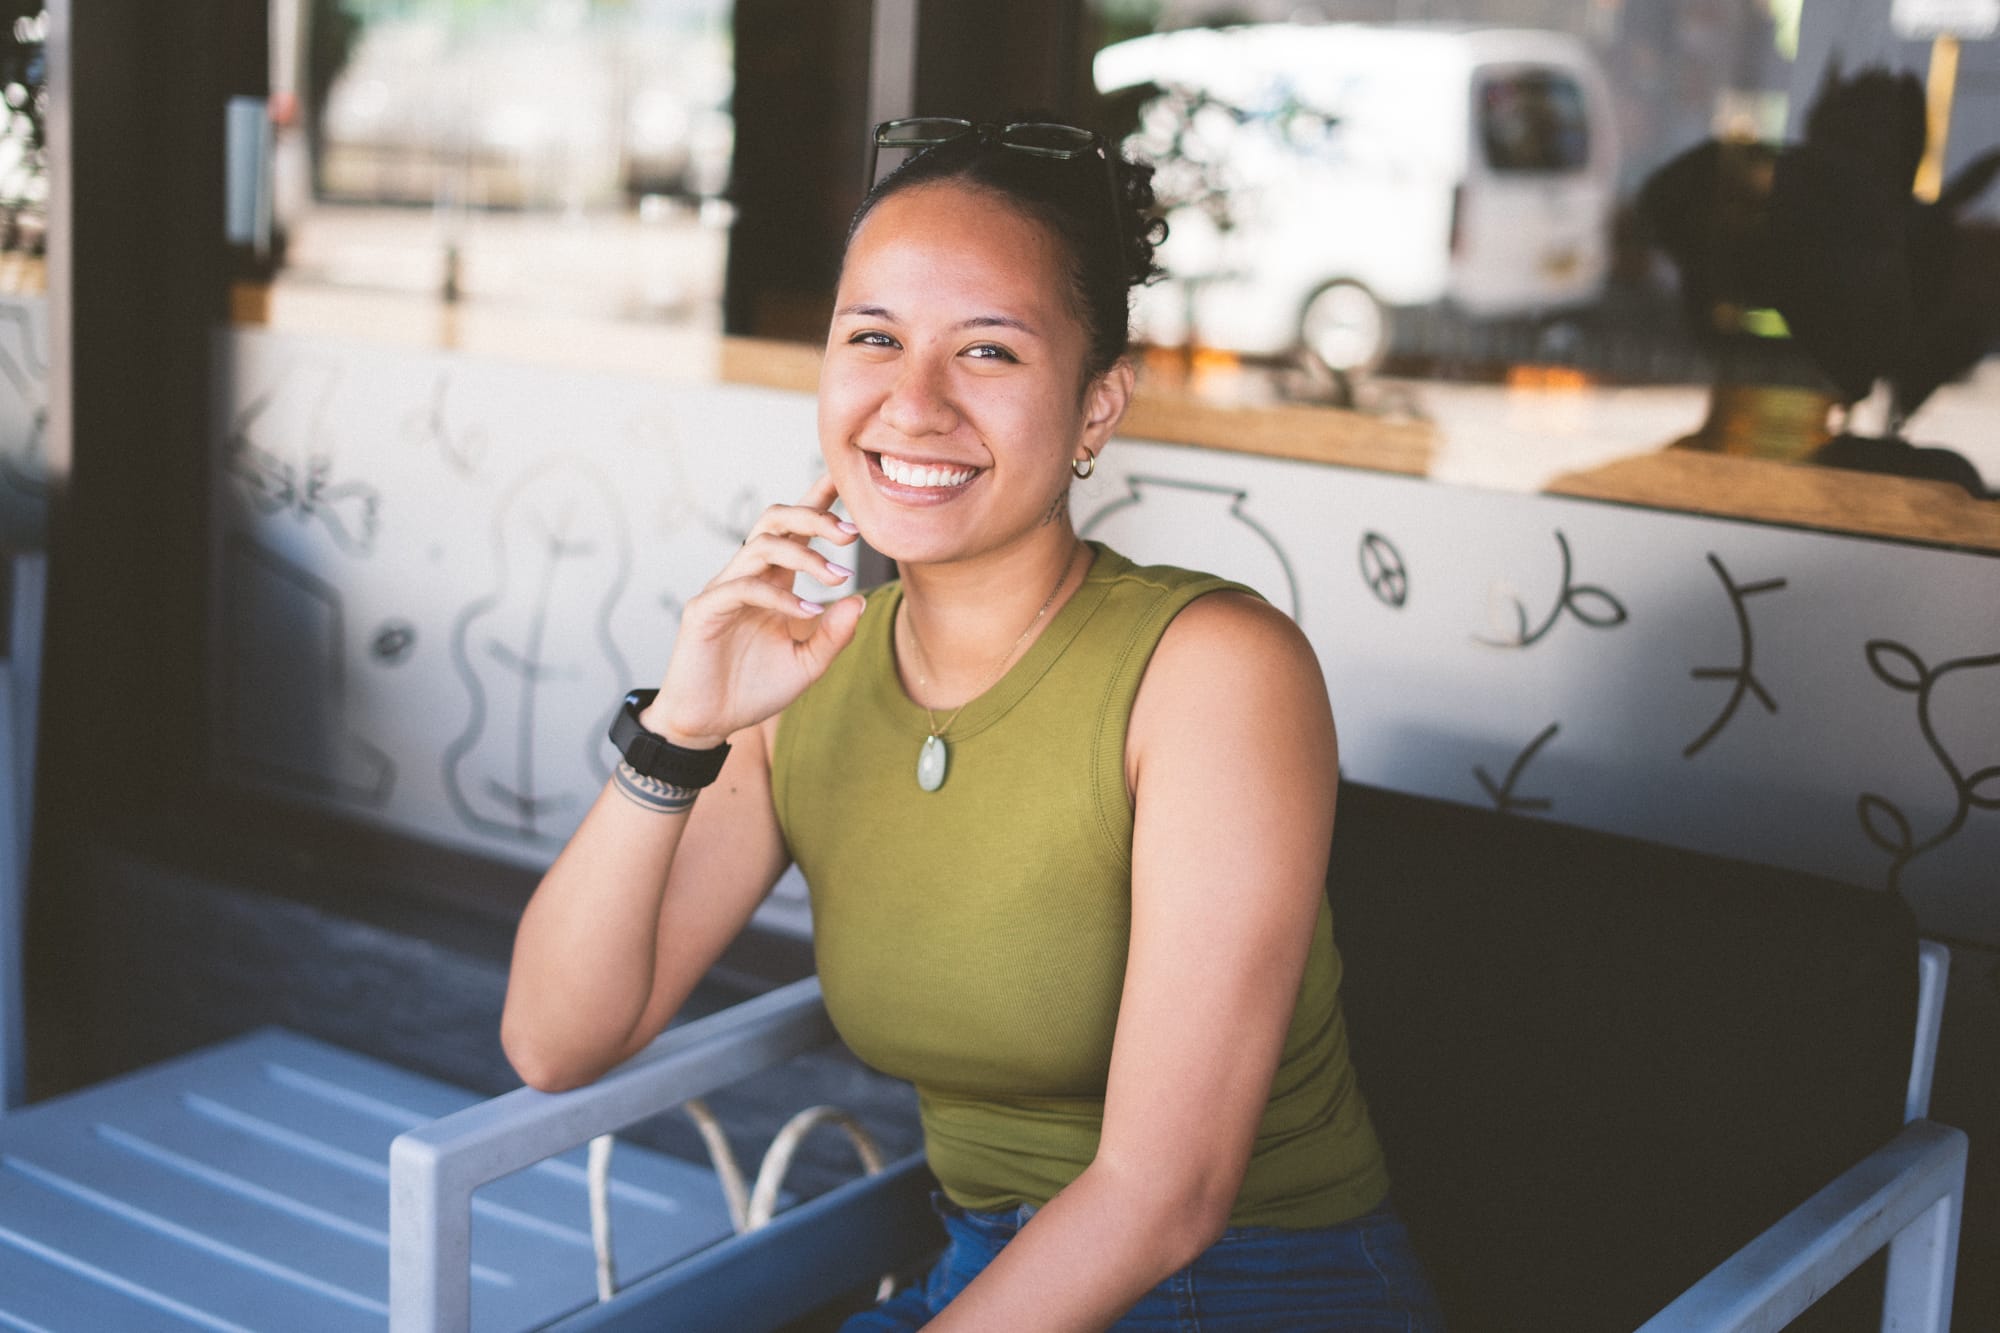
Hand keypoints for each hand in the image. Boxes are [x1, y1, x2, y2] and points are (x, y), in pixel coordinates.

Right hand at [645, 474, 864, 747]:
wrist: (709, 722)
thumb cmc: (754, 689)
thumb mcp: (807, 664)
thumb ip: (834, 635)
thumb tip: (860, 601)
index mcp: (773, 581)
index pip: (795, 530)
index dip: (817, 500)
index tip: (847, 481)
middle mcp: (748, 576)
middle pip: (775, 520)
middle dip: (814, 516)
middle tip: (852, 534)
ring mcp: (723, 589)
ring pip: (761, 546)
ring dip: (804, 555)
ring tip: (838, 577)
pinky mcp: (704, 611)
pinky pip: (744, 588)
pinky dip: (780, 596)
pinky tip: (808, 612)